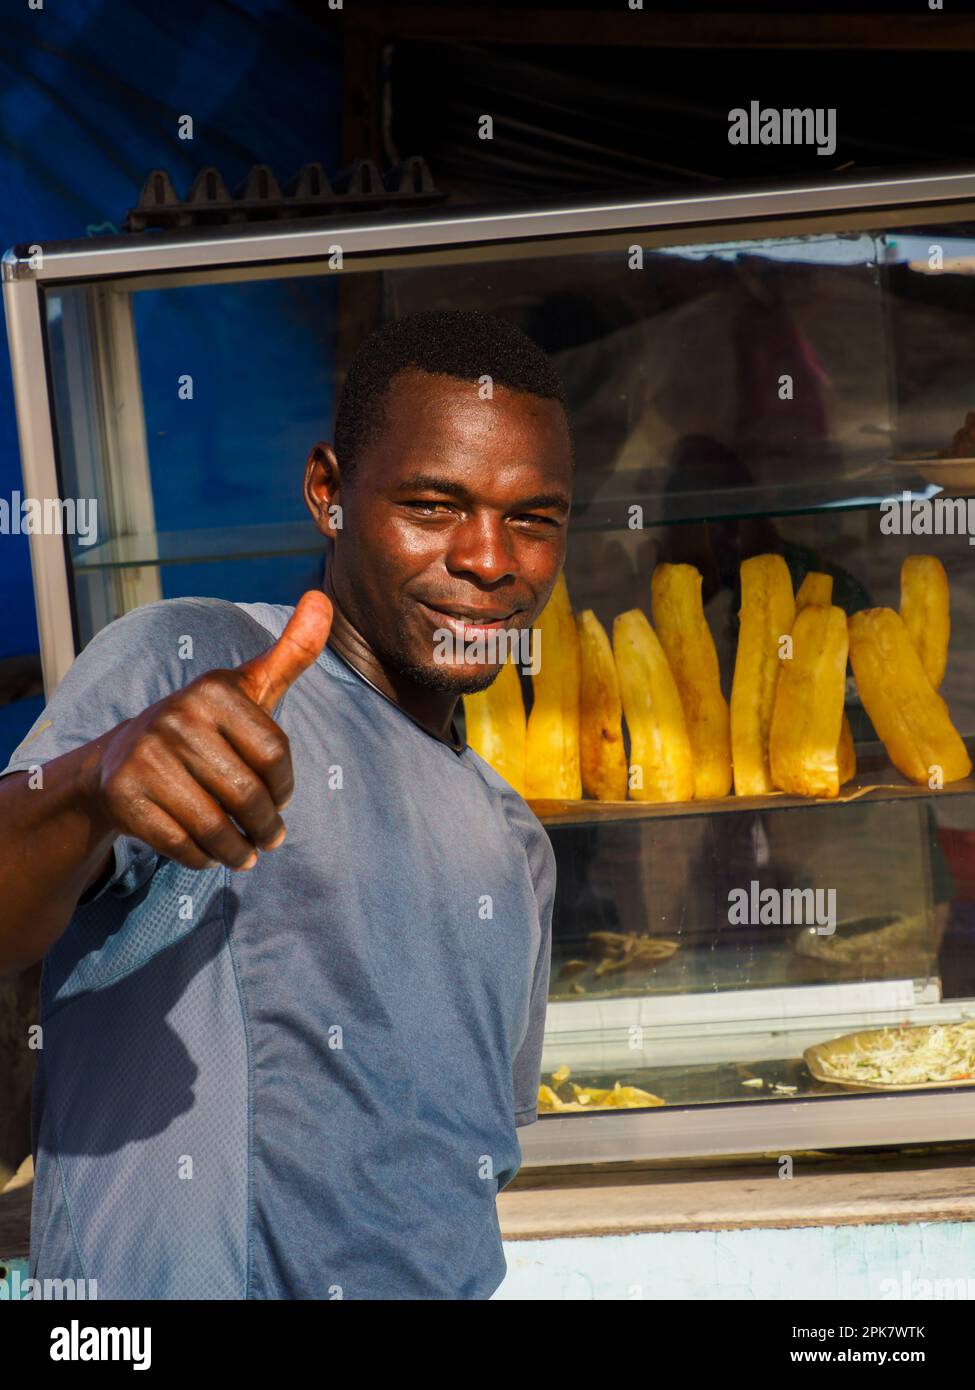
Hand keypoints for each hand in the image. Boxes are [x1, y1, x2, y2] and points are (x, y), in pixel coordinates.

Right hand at [86, 591, 332, 870]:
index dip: (285, 786)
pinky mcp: (124, 795)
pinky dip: (203, 858)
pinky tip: (209, 852)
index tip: (280, 798)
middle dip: (266, 827)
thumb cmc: (206, 725)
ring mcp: (146, 756)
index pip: (275, 753)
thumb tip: (323, 598)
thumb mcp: (249, 686)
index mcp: (215, 690)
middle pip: (247, 795)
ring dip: (239, 851)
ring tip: (245, 853)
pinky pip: (182, 845)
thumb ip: (291, 652)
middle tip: (270, 838)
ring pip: (216, 827)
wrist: (121, 756)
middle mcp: (176, 717)